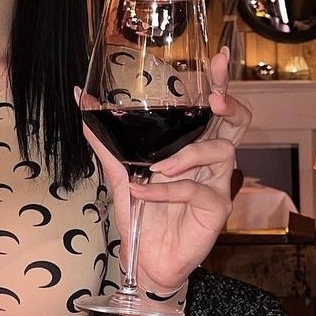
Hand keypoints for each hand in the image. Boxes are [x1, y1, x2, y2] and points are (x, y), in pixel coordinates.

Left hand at [76, 46, 251, 296]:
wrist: (145, 258)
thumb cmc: (141, 212)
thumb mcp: (118, 170)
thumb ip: (104, 137)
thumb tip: (80, 99)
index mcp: (193, 145)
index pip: (214, 109)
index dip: (221, 83)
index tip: (220, 58)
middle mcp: (211, 160)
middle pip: (235, 122)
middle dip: (229, 104)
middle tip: (215, 99)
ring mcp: (218, 183)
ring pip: (219, 151)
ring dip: (186, 155)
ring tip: (157, 168)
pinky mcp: (216, 207)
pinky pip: (197, 189)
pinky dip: (167, 190)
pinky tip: (145, 194)